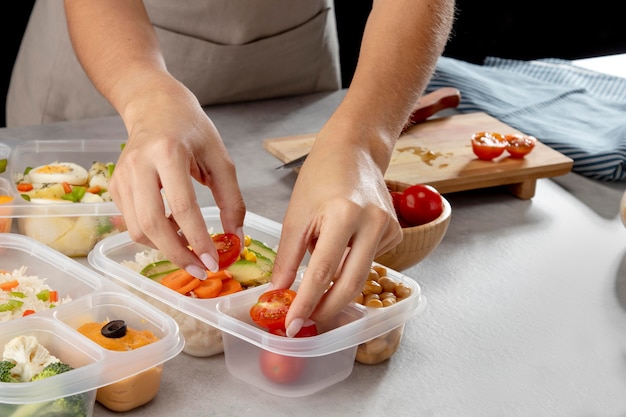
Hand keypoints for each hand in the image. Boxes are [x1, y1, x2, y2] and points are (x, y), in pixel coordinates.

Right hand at [108, 79, 245, 277]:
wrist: (154, 105)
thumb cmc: (191, 129)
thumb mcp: (220, 158)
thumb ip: (231, 199)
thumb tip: (236, 238)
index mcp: (168, 153)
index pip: (183, 207)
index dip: (198, 239)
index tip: (213, 262)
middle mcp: (138, 165)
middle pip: (152, 224)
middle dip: (178, 254)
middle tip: (201, 270)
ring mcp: (121, 176)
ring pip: (137, 229)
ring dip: (165, 248)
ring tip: (190, 249)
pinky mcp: (114, 185)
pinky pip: (131, 222)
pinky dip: (153, 235)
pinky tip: (174, 231)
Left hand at [270, 129, 401, 335]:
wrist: (353, 150)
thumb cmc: (320, 177)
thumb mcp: (296, 215)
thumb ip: (288, 256)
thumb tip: (279, 290)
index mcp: (344, 215)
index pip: (322, 271)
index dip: (306, 303)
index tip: (293, 325)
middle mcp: (373, 223)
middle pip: (350, 284)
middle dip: (326, 308)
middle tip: (307, 322)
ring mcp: (389, 228)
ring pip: (361, 276)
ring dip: (336, 286)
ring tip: (316, 286)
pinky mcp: (396, 232)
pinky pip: (370, 261)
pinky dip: (351, 264)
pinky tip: (344, 245)